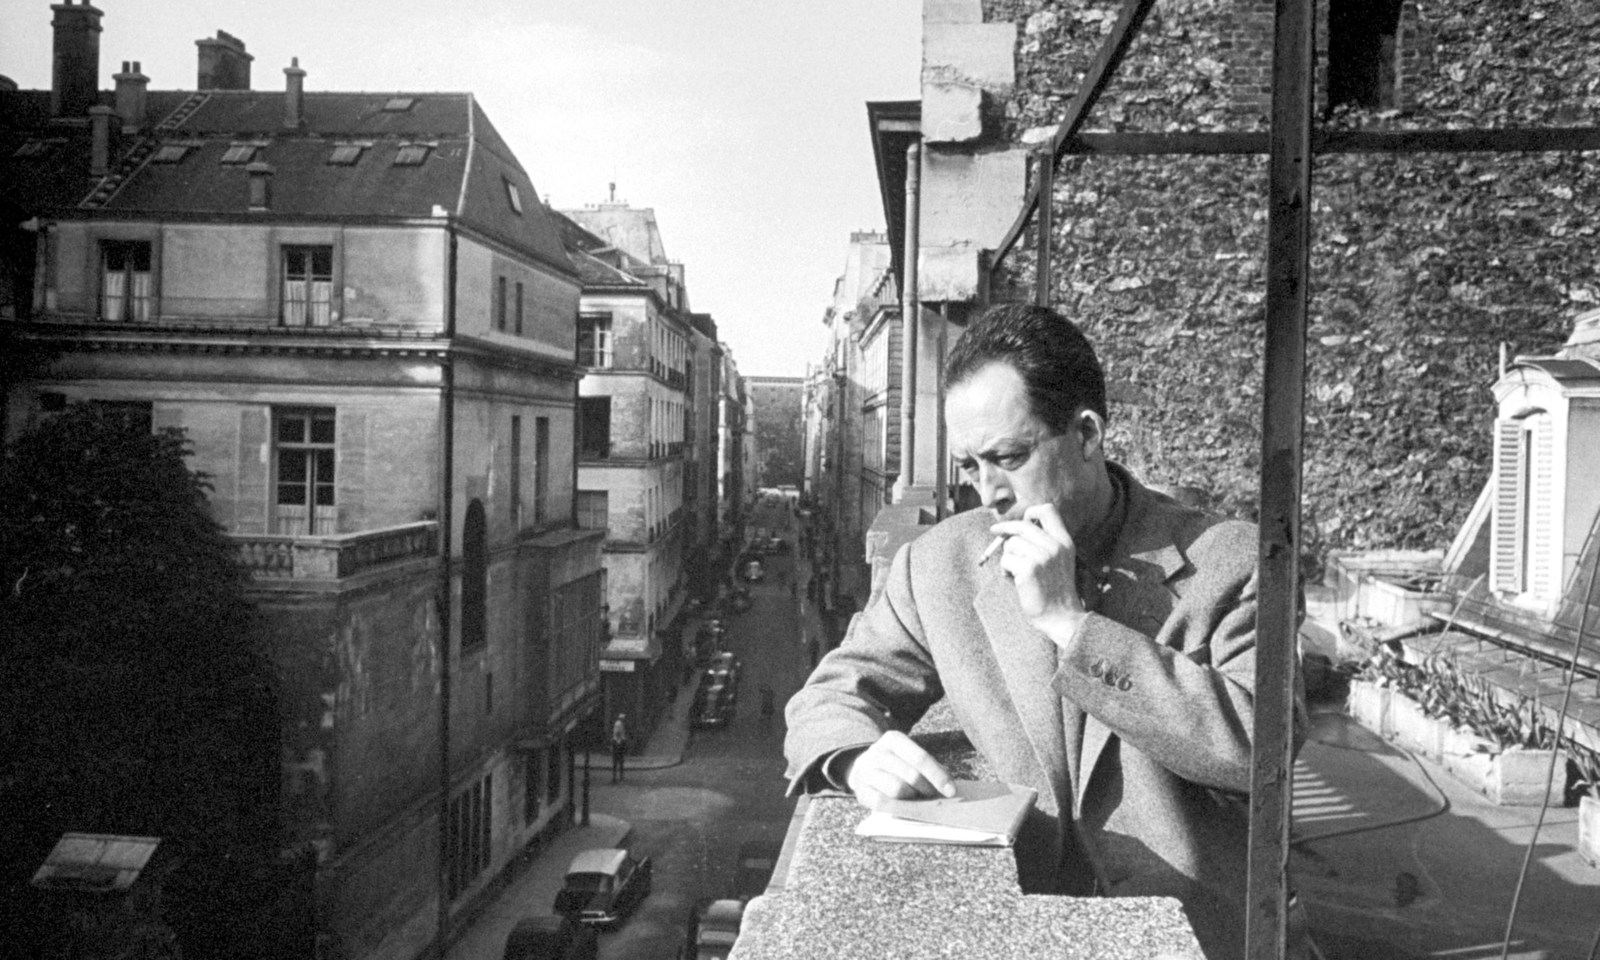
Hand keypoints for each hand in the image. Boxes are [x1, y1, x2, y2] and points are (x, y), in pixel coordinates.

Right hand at [843, 730, 955, 807]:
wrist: (863, 769)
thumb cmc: (896, 765)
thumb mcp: (910, 757)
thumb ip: (929, 767)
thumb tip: (948, 786)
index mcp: (893, 739)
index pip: (920, 758)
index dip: (938, 776)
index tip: (951, 791)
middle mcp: (877, 752)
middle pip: (911, 775)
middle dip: (928, 789)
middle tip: (935, 797)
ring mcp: (866, 771)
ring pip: (897, 789)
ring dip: (913, 798)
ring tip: (918, 799)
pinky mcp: (860, 791)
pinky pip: (882, 803)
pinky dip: (898, 807)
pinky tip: (905, 808)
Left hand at [989, 503, 1087, 642]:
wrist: (1061, 616)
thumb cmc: (1054, 590)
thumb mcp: (1058, 560)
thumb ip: (1043, 543)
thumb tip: (1013, 529)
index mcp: (1064, 541)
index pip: (1047, 510)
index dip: (1031, 512)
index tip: (1022, 521)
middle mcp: (1055, 546)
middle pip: (1022, 525)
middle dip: (1005, 528)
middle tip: (994, 531)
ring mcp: (1042, 556)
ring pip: (1011, 544)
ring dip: (1008, 557)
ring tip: (1015, 572)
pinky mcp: (1029, 569)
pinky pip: (1006, 560)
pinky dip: (1005, 570)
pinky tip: (1014, 580)